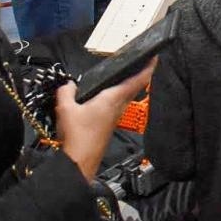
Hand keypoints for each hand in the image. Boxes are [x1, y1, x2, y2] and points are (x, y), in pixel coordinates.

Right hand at [55, 59, 155, 181]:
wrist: (79, 163)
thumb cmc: (77, 134)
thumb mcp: (65, 108)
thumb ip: (66, 92)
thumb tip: (69, 85)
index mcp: (113, 99)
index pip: (136, 81)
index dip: (148, 68)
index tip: (155, 57)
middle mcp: (118, 107)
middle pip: (134, 87)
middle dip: (140, 74)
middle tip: (140, 61)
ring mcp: (115, 117)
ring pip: (126, 96)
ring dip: (129, 85)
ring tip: (124, 74)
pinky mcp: (109, 125)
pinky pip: (117, 104)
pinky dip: (118, 94)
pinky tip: (107, 94)